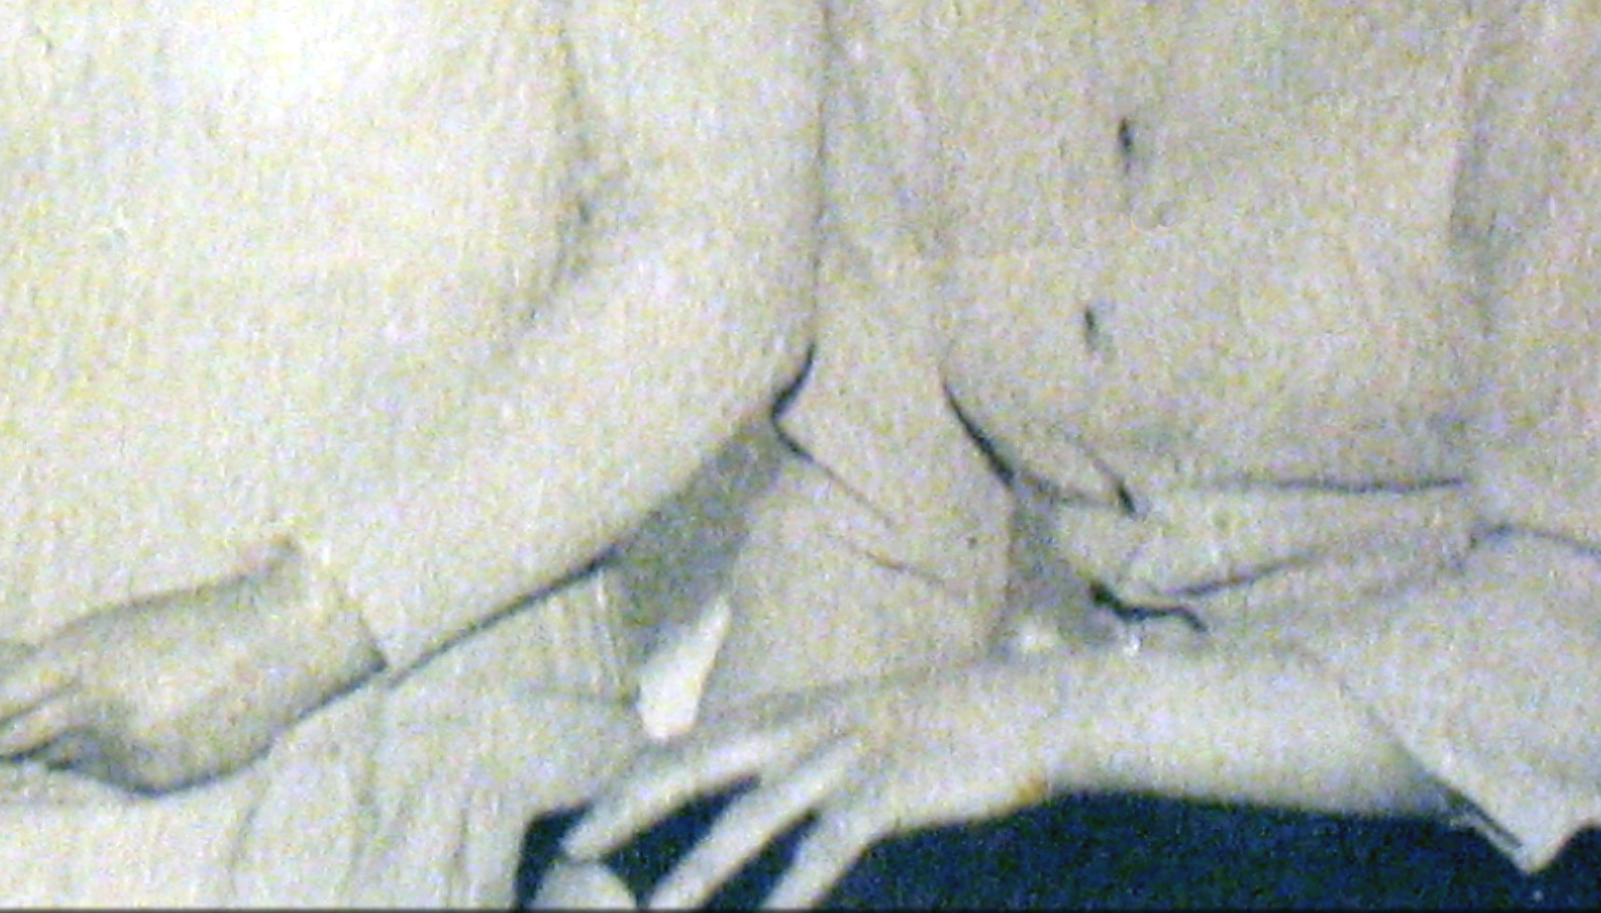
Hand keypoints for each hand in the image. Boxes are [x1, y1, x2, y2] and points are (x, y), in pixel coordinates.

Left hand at [0, 544, 379, 795]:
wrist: (275, 642)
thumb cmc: (185, 623)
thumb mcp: (106, 630)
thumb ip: (39, 660)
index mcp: (80, 657)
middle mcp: (97, 710)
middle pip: (10, 743)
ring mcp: (126, 751)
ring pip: (53, 763)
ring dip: (42, 751)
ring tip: (58, 726)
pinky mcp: (154, 780)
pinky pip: (101, 779)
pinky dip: (97, 761)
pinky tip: (131, 730)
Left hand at [563, 659, 1065, 908]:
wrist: (1024, 712)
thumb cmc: (933, 727)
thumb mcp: (844, 726)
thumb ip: (788, 750)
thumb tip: (736, 780)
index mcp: (783, 715)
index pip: (684, 744)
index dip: (628, 780)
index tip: (582, 820)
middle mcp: (799, 730)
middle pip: (693, 767)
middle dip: (630, 809)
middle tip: (576, 851)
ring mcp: (842, 758)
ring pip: (752, 817)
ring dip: (700, 870)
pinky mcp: (886, 794)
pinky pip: (829, 848)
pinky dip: (796, 889)